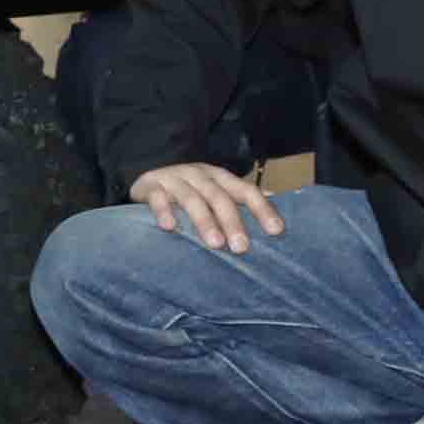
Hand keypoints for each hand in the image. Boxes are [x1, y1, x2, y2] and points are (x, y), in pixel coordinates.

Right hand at [133, 162, 282, 255]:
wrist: (147, 180)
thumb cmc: (189, 192)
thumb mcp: (216, 192)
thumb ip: (241, 199)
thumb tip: (277, 207)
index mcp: (220, 177)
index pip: (246, 190)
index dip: (262, 209)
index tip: (276, 231)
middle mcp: (199, 175)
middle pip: (219, 197)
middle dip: (232, 222)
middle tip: (242, 248)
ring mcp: (174, 178)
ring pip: (191, 198)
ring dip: (204, 221)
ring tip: (214, 244)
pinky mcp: (150, 186)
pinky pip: (158, 197)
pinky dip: (164, 210)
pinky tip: (169, 227)